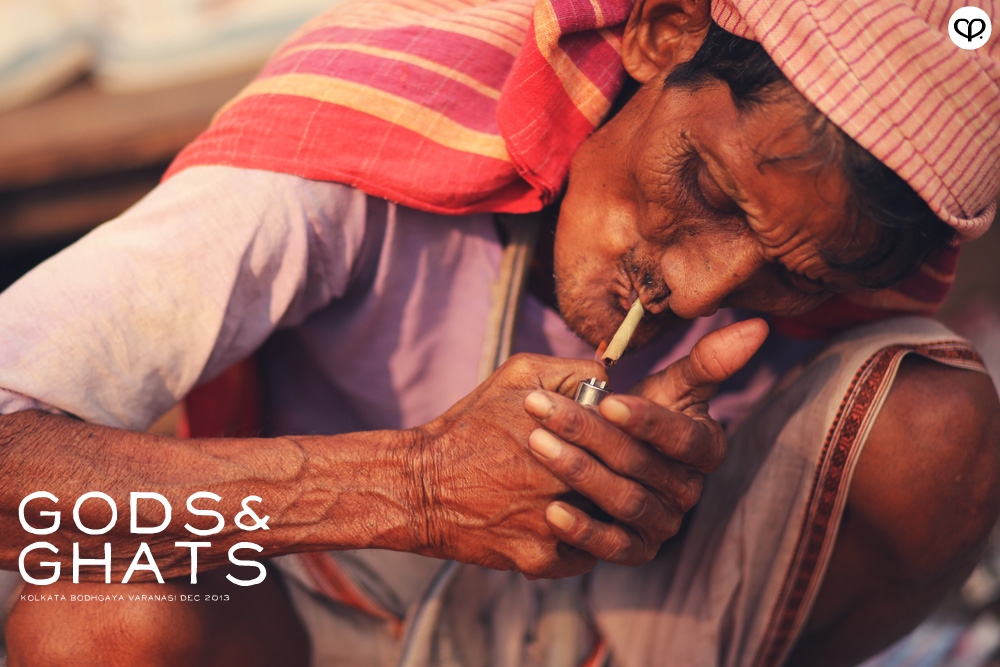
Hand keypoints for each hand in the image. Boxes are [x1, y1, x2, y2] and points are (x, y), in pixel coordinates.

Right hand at [413, 353, 608, 577]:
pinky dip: (583, 539)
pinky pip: (585, 554)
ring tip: (593, 493)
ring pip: (610, 522)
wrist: (421, 487)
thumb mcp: (519, 376)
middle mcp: (566, 483)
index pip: (629, 436)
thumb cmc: (471, 425)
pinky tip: (570, 520)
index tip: (621, 434)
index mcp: (569, 434)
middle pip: (623, 481)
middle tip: (609, 467)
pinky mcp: (541, 559)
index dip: (630, 434)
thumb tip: (613, 382)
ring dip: (607, 509)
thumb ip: (573, 371)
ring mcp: (555, 525)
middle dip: (621, 473)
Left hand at [522, 318, 768, 565]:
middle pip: (641, 465)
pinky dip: (583, 530)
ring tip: (536, 444)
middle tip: (542, 408)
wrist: (604, 460)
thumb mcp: (672, 384)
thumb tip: (757, 326)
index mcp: (706, 449)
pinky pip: (612, 547)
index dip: (647, 421)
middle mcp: (689, 491)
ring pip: (624, 500)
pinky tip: (551, 511)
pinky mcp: (636, 551)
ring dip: (578, 473)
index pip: (683, 438)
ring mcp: (664, 524)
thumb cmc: (639, 413)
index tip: (607, 399)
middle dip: (589, 433)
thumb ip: (709, 360)